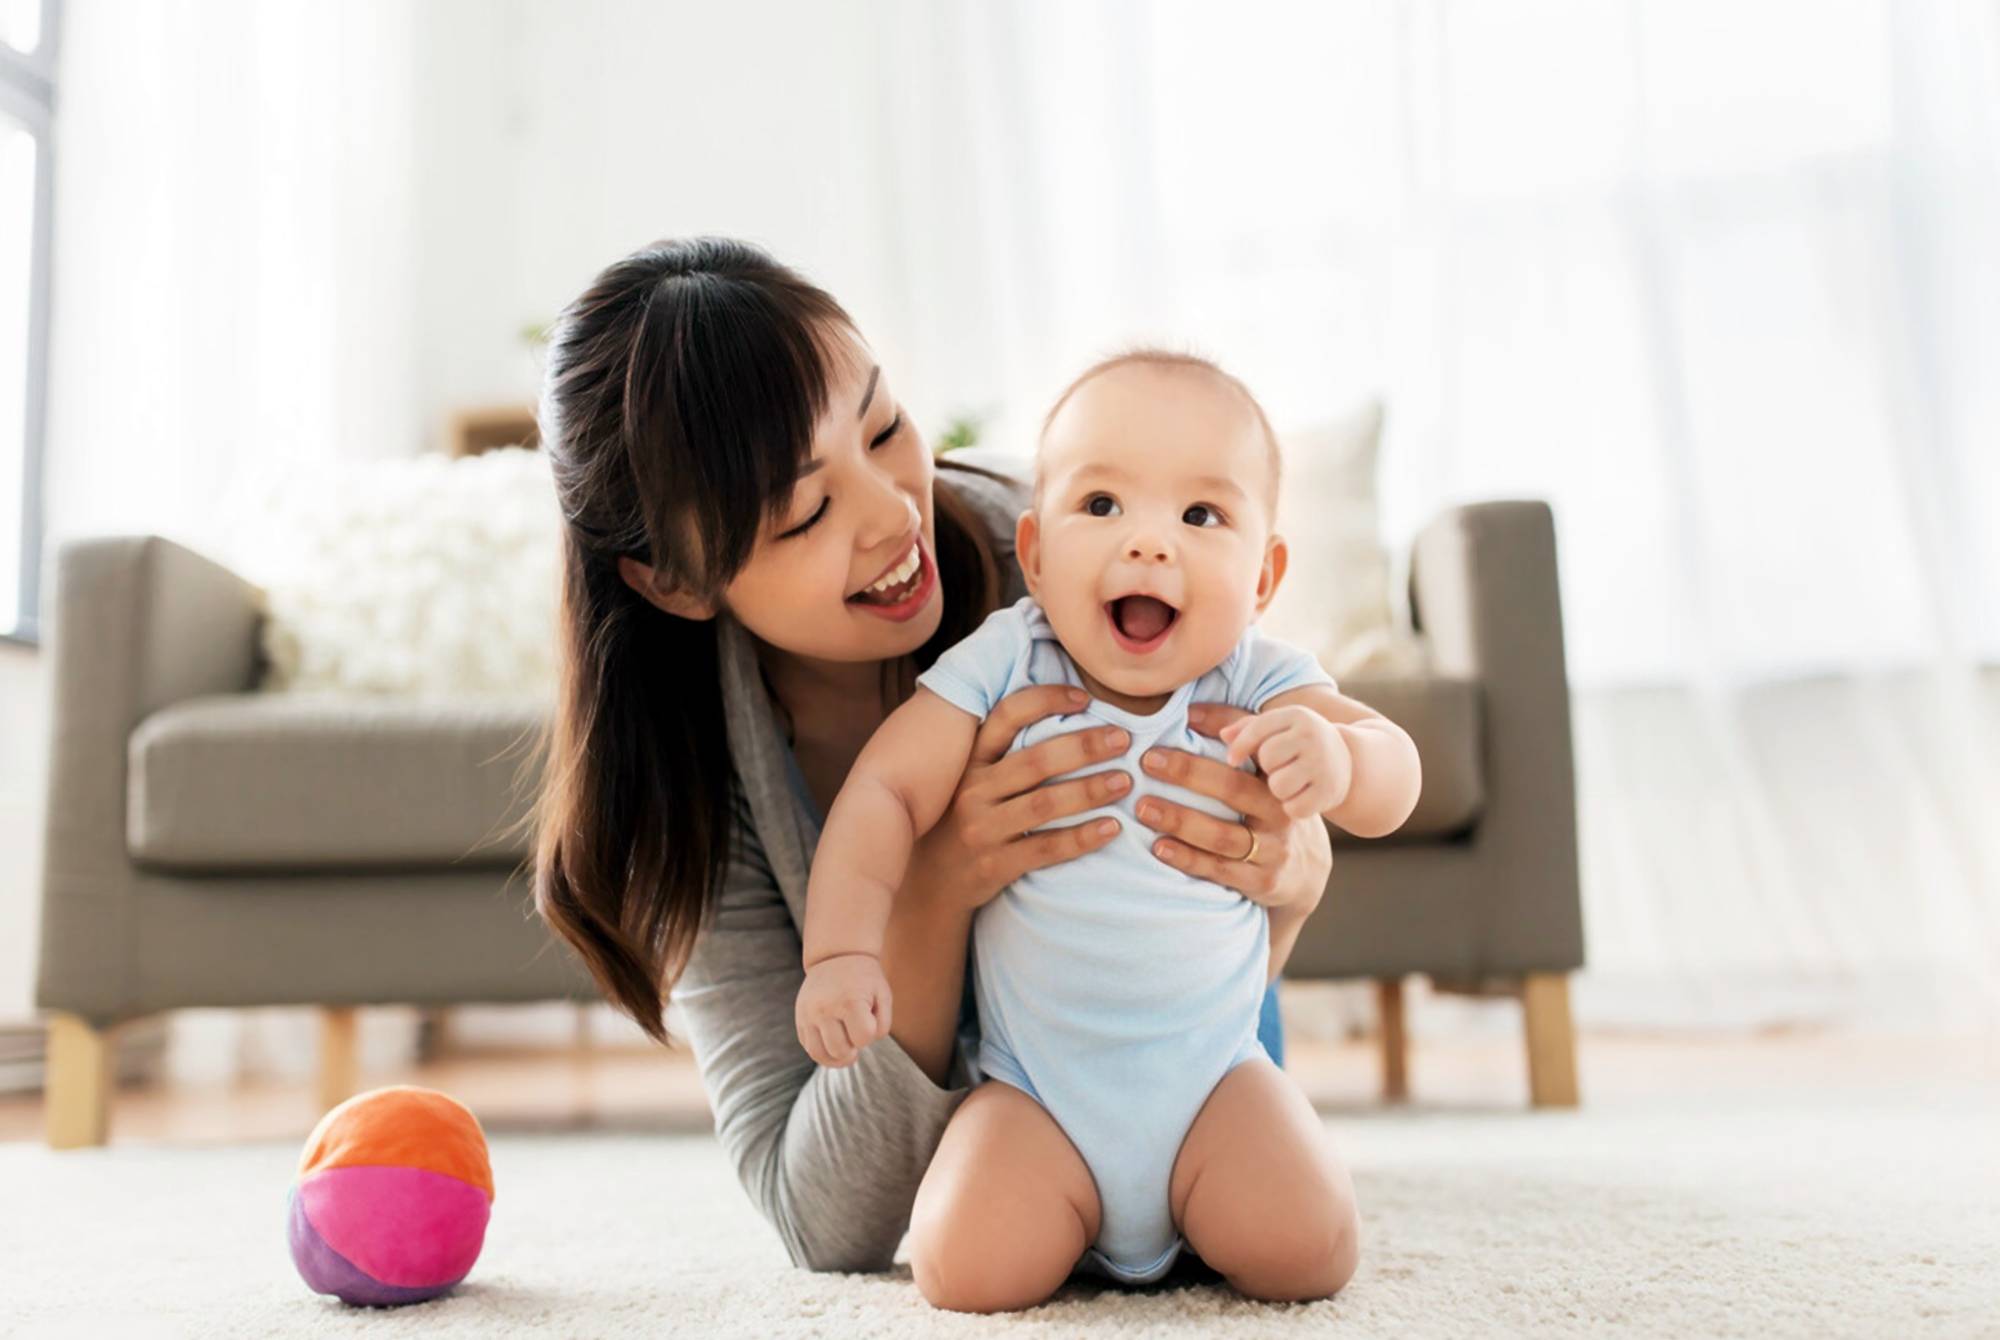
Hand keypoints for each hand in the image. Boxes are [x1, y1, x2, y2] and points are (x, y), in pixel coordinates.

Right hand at [795, 952, 892, 1067]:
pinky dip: (823, 1052)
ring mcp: (808, 1015)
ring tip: (846, 1049)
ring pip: (820, 1055)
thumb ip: (881, 1025)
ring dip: (837, 1058)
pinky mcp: (800, 1019)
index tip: (869, 1018)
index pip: (863, 1038)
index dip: (870, 1033)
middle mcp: (824, 1009)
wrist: (835, 957)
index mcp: (849, 1001)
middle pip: (840, 1051)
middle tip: (857, 1033)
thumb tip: (859, 1048)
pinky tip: (833, 1043)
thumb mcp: (883, 995)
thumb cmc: (864, 979)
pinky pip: (809, 1048)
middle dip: (854, 1048)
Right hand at [905, 684, 1131, 914]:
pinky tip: (1112, 828)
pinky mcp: (994, 865)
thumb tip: (1069, 714)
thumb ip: (1006, 753)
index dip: (1046, 700)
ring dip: (1090, 790)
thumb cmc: (966, 820)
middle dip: (1085, 747)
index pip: (1007, 716)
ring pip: (1044, 804)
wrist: (933, 882)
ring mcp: (981, 829)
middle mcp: (972, 790)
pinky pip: (1045, 848)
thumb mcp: (973, 781)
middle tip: (1123, 740)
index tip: (1086, 697)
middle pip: (1036, 761)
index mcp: (971, 761)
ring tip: (1125, 782)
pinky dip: (1082, 837)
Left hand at [1129, 702, 1332, 913]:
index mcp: (1277, 777)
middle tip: (1146, 763)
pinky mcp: (1263, 881)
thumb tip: (1188, 711)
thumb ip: (1234, 735)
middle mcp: (1279, 811)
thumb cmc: (1267, 804)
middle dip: (1187, 774)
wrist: (1305, 866)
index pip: (1249, 751)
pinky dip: (1188, 858)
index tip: (1168, 734)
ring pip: (1223, 834)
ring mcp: (1273, 849)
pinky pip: (1220, 870)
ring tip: (1144, 808)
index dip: (1214, 735)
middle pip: (1233, 789)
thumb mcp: (1262, 770)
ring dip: (1180, 820)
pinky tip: (1159, 847)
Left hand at [1218, 704, 1353, 818]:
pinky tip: (1300, 798)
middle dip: (1267, 768)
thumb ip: (1246, 727)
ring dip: (1278, 790)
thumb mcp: (1278, 728)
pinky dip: (1292, 807)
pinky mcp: (1329, 792)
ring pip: (1279, 785)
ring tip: (1288, 783)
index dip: (1240, 746)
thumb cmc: (1298, 744)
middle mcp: (1313, 736)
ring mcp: (1323, 764)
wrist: (1347, 762)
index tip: (1232, 760)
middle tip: (1277, 769)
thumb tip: (1218, 731)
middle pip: (1268, 758)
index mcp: (1296, 715)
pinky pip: (1293, 808)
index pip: (1258, 728)